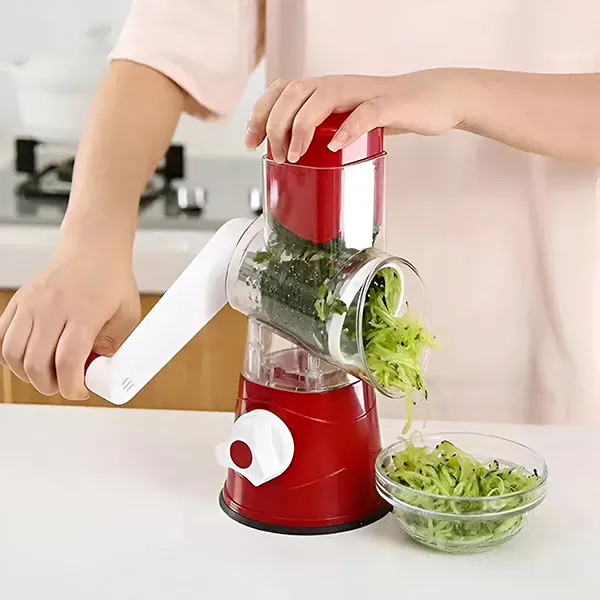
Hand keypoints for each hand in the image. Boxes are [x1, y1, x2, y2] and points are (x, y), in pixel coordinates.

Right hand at [0, 243, 140, 399]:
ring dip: (28, 374)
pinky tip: (29, 358)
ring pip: (12, 354)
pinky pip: (0, 337)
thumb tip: (96, 371)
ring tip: (48, 374)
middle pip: (35, 363)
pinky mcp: (18, 301)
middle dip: (50, 386)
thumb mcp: (127, 315)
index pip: (68, 361)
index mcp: (83, 313)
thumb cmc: (111, 279)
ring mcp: (31, 304)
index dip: (71, 386)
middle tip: (65, 385)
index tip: (80, 391)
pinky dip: (10, 356)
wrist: (93, 249)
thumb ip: (113, 345)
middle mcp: (52, 308)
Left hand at [245, 69, 465, 162]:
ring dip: (300, 127)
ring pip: (321, 98)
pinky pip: (366, 113)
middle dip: (274, 124)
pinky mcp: (390, 105)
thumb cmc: (388, 113)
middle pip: (293, 92)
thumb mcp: (347, 122)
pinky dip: (348, 129)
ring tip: (294, 155)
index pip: (282, 91)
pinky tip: (335, 146)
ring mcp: (364, 93)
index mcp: (325, 90)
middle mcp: (339, 85)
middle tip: (276, 156)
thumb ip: (324, 132)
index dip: (260, 113)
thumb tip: (294, 156)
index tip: (250, 142)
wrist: (434, 100)